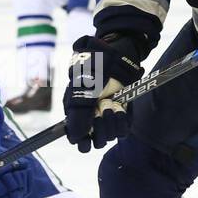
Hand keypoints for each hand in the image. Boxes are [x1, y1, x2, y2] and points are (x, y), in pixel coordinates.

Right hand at [62, 35, 143, 152]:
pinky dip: (122, 120)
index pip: (77, 139)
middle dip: (99, 128)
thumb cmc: (95, 68)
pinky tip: (121, 107)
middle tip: (101, 108)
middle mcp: (91, 118)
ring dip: (111, 121)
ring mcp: (107, 117)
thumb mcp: (81, 90)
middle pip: (95, 142)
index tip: (88, 134)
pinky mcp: (121, 115)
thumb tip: (76, 138)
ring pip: (109, 137)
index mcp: (75, 113)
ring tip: (112, 103)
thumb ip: (77, 116)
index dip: (83, 140)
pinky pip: (122, 130)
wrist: (118, 56)